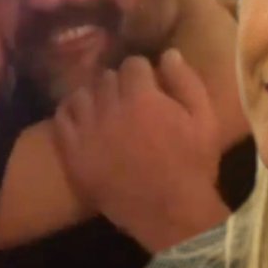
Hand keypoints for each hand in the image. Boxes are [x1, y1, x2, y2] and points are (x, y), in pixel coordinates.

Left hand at [53, 49, 228, 251]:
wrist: (171, 214)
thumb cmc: (193, 165)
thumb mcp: (205, 120)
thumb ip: (186, 81)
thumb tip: (168, 53)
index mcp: (142, 97)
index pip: (133, 64)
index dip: (144, 72)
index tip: (150, 83)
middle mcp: (110, 109)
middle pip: (106, 78)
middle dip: (120, 83)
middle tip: (131, 99)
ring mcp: (88, 132)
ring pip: (82, 94)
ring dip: (96, 96)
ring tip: (106, 107)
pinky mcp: (74, 155)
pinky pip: (62, 119)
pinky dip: (71, 112)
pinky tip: (84, 117)